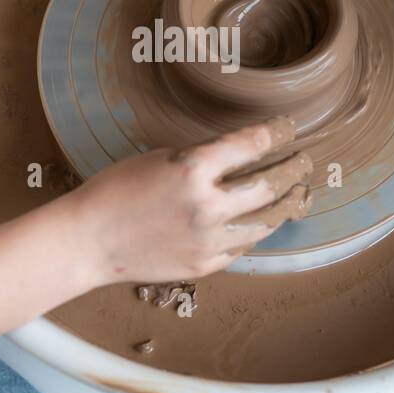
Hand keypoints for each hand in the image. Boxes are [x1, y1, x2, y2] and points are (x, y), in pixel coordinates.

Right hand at [62, 117, 312, 285]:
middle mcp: (207, 205)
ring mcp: (209, 239)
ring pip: (266, 221)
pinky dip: (255, 229)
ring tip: (298, 195)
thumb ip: (202, 160)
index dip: (277, 133)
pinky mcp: (205, 264)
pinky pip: (242, 244)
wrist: (89, 241)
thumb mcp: (160, 159)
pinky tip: (262, 221)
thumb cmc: (116, 191)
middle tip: (305, 162)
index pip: (252, 144)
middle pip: (271, 184)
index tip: (288, 128)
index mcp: (192, 168)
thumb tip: (240, 157)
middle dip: (294, 170)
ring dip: (286, 205)